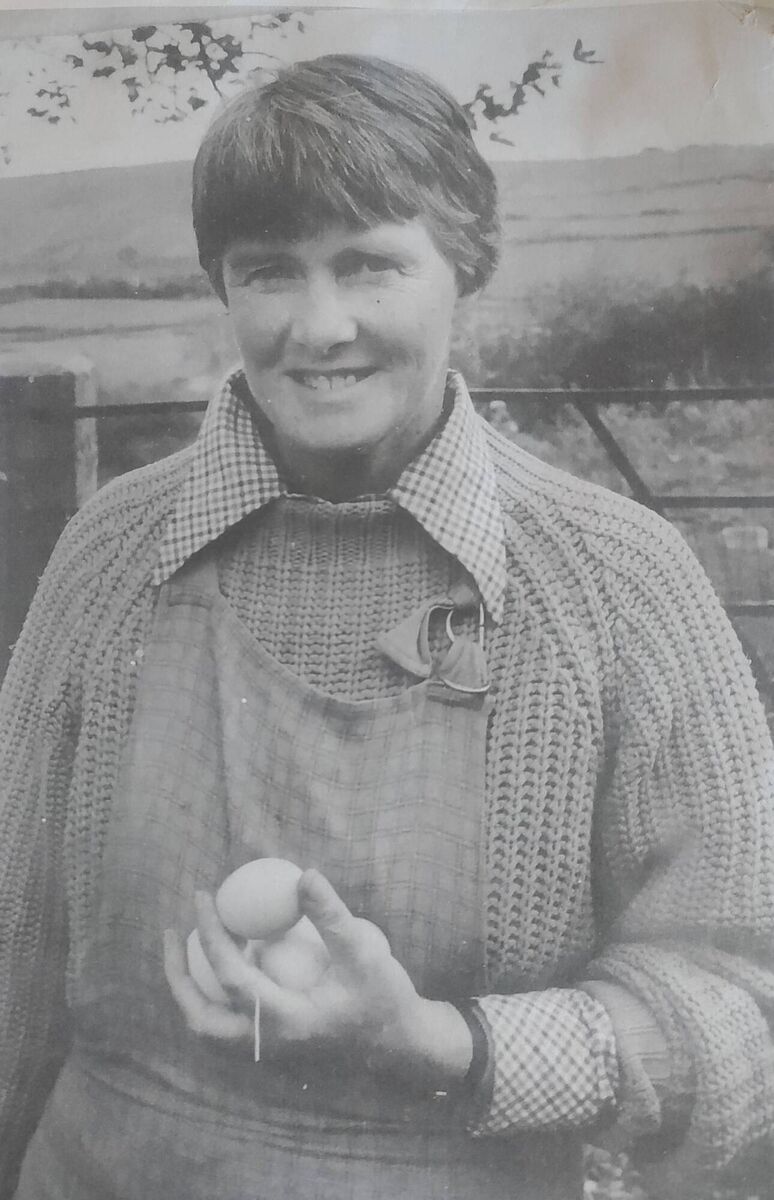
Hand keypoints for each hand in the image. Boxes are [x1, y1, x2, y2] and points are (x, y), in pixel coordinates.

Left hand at [163, 868, 471, 1086]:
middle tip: (173, 933)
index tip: (202, 896)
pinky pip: (227, 1029)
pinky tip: (226, 968)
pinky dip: (214, 999)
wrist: (402, 1049)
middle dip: (178, 976)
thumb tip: (303, 875)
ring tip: (187, 952)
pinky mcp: (274, 1050)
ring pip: (210, 1031)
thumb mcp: (364, 954)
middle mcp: (268, 1045)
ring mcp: (268, 1054)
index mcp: (285, 1022)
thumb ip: (332, 916)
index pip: (231, 976)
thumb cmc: (385, 1000)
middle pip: (201, 1020)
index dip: (210, 933)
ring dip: (192, 992)